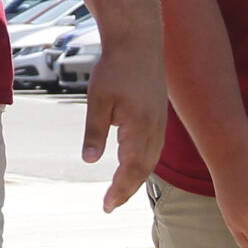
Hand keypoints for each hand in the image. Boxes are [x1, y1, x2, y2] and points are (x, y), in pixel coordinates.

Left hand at [80, 40, 169, 212]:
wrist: (138, 41)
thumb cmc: (115, 68)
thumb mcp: (98, 100)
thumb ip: (94, 132)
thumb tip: (89, 161)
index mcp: (139, 127)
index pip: (130, 168)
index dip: (119, 189)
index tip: (106, 205)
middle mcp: (154, 128)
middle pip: (143, 169)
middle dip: (127, 189)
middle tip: (109, 205)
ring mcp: (159, 122)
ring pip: (151, 159)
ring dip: (136, 178)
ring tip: (120, 192)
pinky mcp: (159, 115)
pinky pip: (154, 147)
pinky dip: (143, 162)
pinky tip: (133, 166)